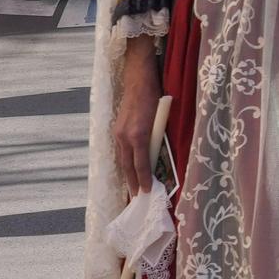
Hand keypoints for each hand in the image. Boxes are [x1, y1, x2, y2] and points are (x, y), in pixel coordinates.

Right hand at [114, 43, 163, 197]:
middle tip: (137, 200)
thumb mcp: (161, 118)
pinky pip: (120, 151)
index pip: (140, 165)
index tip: (147, 193)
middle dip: (132, 184)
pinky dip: (124, 163)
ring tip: (131, 190)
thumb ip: (158, 138)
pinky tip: (127, 170)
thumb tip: (159, 157)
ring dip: (127, 176)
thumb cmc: (155, 96)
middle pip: (127, 166)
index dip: (144, 180)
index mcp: (138, 135)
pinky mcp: (117, 129)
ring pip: (122, 160)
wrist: (138, 78)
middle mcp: (124, 136)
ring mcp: (118, 133)